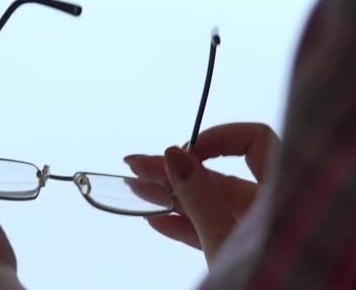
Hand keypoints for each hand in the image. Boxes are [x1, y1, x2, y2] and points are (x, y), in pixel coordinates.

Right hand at [124, 123, 279, 264]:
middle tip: (135, 165)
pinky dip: (183, 225)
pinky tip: (155, 219)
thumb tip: (174, 155)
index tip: (184, 151)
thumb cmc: (267, 283)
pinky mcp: (240, 252)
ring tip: (134, 188)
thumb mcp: (227, 240)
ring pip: (209, 204)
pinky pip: (210, 230)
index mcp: (280, 193)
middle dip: (174, 170)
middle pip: (220, 175)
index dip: (219, 139)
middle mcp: (269, 207)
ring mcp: (254, 231)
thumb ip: (201, 198)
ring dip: (170, 196)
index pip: (255, 142)